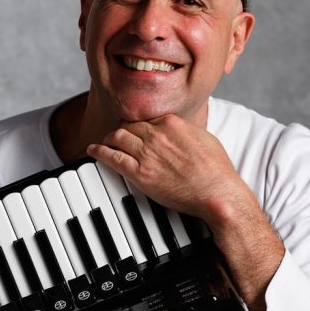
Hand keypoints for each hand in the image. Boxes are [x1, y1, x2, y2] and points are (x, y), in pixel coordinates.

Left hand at [86, 113, 284, 310]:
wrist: (216, 191)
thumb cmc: (216, 170)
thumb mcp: (204, 139)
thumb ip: (187, 132)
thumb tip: (180, 131)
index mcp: (172, 123)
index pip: (146, 120)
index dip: (138, 126)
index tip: (135, 131)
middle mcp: (157, 134)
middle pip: (129, 127)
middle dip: (121, 132)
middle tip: (116, 137)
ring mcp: (147, 153)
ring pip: (117, 137)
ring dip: (108, 139)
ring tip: (104, 143)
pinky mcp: (140, 173)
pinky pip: (112, 157)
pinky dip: (99, 152)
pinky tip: (93, 151)